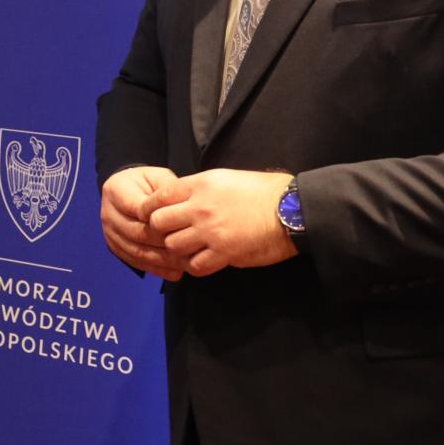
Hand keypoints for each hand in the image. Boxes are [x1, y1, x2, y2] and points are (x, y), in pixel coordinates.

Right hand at [101, 166, 182, 280]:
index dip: (158, 218)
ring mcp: (109, 232)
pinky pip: (135, 262)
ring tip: (185, 264)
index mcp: (115, 190)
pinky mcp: (115, 247)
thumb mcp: (158, 176)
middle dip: (163, 242)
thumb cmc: (148, 183)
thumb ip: (168, 190)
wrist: (129, 190)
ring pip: (136, 251)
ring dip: (161, 260)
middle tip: (189, 248)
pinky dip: (156, 269)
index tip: (181, 224)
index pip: (136, 208)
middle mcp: (108, 213)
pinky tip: (174, 272)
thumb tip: (181, 208)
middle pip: (136, 232)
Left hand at [144, 169, 297, 276]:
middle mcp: (200, 207)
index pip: (158, 197)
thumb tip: (180, 200)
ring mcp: (210, 231)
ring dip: (178, 251)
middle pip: (158, 223)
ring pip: (173, 246)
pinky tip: (203, 261)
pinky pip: (195, 266)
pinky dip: (195, 266)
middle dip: (161, 231)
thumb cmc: (264, 191)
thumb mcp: (225, 178)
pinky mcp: (224, 253)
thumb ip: (199, 189)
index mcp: (200, 185)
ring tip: (189, 250)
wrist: (292, 209)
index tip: (154, 217)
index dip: (150, 209)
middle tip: (171, 236)